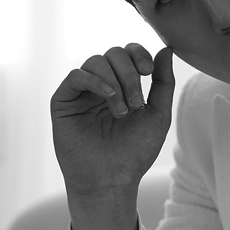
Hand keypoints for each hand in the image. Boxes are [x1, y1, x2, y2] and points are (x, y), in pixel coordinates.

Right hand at [51, 43, 174, 197]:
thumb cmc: (134, 152)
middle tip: (137, 103)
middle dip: (129, 73)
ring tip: (123, 111)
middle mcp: (101, 85)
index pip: (128, 53)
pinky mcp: (63, 101)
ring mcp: (81, 92)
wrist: (111, 180)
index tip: (149, 71)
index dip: (138, 54)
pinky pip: (76, 76)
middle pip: (113, 54)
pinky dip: (96, 82)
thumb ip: (163, 83)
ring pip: (95, 62)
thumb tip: (166, 49)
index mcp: (122, 85)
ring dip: (115, 82)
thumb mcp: (158, 115)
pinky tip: (109, 98)